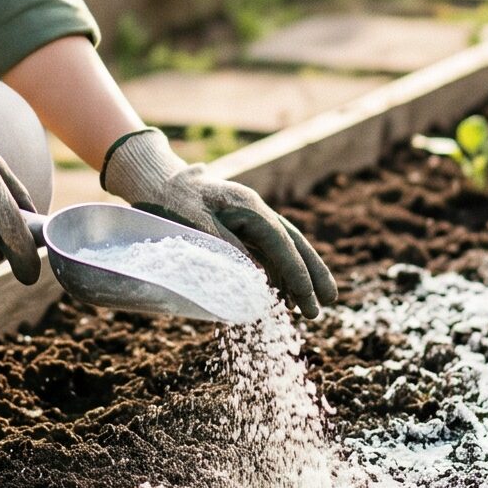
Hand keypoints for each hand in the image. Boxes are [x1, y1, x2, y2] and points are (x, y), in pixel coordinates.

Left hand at [100, 127, 336, 317]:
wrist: (157, 180)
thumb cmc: (173, 200)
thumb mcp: (195, 222)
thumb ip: (225, 244)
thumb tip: (254, 274)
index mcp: (250, 207)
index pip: (282, 245)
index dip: (298, 275)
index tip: (310, 301)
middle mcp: (257, 212)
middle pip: (294, 244)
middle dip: (313, 274)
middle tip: (330, 302)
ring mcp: (250, 219)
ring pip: (283, 249)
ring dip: (298, 276)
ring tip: (310, 307)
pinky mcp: (241, 228)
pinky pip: (267, 252)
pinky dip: (277, 272)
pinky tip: (282, 295)